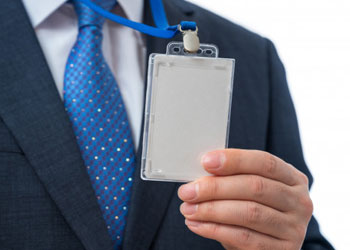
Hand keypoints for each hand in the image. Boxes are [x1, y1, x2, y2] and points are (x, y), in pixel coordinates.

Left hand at [178, 149, 312, 249]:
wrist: (265, 245)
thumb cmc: (253, 209)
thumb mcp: (249, 190)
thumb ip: (233, 178)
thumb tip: (201, 171)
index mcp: (293, 178)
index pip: (264, 162)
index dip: (234, 160)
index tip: (205, 161)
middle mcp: (299, 201)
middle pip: (255, 187)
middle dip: (216, 187)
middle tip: (187, 191)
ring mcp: (294, 228)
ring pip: (249, 212)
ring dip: (211, 210)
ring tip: (188, 208)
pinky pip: (243, 238)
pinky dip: (215, 230)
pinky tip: (196, 224)